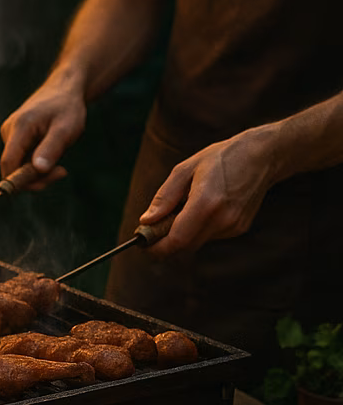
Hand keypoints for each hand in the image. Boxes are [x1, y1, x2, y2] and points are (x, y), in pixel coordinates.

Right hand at [0, 76, 82, 187]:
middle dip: (35, 176)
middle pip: (12, 167)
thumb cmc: (66, 107)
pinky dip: (35, 163)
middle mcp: (8, 130)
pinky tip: (51, 151)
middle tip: (61, 172)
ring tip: (59, 156)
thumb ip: (51, 149)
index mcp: (19, 127)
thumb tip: (38, 170)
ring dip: (38, 170)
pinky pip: (21, 159)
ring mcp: (9, 134)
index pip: (8, 163)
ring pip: (17, 165)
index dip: (20, 180)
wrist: (64, 89)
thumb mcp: (65, 129)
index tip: (44, 184)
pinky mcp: (14, 137)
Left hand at [141, 127, 279, 255]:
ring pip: (197, 242)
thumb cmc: (220, 158)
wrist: (262, 156)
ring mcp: (234, 226)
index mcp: (205, 203)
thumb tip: (146, 221)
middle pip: (185, 246)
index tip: (142, 245)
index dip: (157, 248)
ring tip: (184, 207)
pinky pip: (210, 236)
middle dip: (165, 243)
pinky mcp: (240, 228)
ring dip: (183, 233)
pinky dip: (198, 228)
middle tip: (152, 230)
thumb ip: (164, 198)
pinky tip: (204, 207)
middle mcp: (222, 219)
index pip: (177, 240)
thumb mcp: (185, 169)